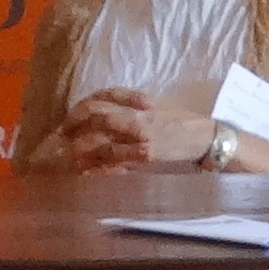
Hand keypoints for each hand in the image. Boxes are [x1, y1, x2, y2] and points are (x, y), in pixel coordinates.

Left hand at [59, 86, 209, 169]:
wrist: (205, 137)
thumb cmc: (184, 124)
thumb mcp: (159, 110)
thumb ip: (136, 110)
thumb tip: (116, 114)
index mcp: (137, 104)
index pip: (103, 96)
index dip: (83, 108)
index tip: (70, 120)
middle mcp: (135, 114)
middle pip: (95, 114)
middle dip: (74, 126)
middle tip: (63, 139)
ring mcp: (139, 134)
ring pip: (101, 137)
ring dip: (81, 149)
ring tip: (69, 159)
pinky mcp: (145, 152)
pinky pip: (115, 159)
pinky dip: (99, 166)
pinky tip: (88, 173)